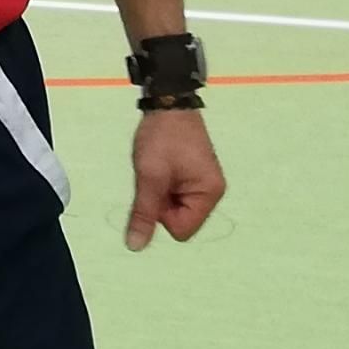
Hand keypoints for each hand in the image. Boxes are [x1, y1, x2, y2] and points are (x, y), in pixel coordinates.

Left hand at [124, 110, 225, 252]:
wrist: (168, 101)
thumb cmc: (161, 138)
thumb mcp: (149, 176)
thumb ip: (144, 213)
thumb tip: (135, 247)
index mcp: (209, 194)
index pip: (181, 230)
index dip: (162, 214)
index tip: (157, 187)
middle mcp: (213, 193)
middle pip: (180, 221)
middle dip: (162, 203)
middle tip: (156, 175)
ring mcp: (205, 185)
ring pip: (175, 209)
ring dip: (161, 193)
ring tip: (158, 168)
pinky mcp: (196, 177)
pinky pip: (177, 195)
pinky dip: (165, 185)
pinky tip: (162, 166)